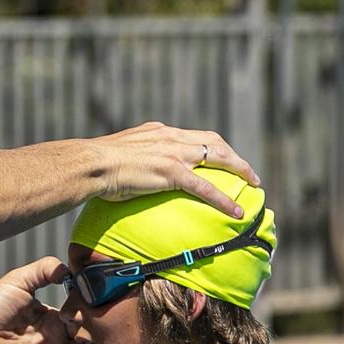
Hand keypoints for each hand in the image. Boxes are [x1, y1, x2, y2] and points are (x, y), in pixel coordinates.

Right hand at [91, 123, 258, 216]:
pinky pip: (205, 187)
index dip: (213, 146)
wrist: (90, 164)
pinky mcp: (172, 173)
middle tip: (248, 172)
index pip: (194, 136)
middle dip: (234, 156)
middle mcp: (170, 137)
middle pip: (214, 141)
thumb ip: (135, 158)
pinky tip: (236, 211)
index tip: (222, 157)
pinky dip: (224, 199)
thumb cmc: (96, 165)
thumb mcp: (121, 154)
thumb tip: (132, 171)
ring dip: (240, 170)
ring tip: (253, 185)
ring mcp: (173, 154)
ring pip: (218, 157)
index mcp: (159, 131)